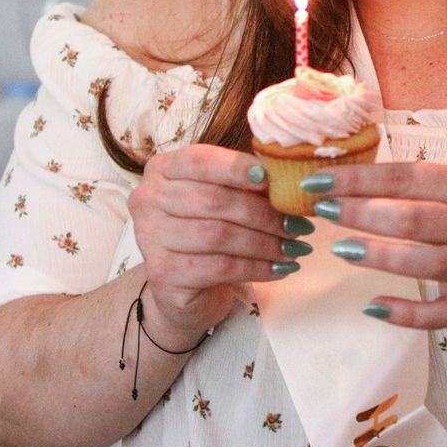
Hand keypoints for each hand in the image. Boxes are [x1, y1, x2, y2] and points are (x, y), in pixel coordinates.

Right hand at [127, 144, 315, 342]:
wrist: (185, 286)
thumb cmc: (209, 231)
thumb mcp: (225, 197)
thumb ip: (247, 182)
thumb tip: (290, 179)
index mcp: (163, 168)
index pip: (200, 160)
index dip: (238, 168)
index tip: (272, 179)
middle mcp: (148, 199)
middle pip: (215, 200)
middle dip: (265, 213)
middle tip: (299, 224)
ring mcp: (150, 237)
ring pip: (220, 235)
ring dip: (266, 242)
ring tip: (295, 248)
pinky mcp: (163, 274)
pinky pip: (220, 267)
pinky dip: (257, 267)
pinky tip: (280, 268)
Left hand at [304, 161, 446, 331]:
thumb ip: (431, 187)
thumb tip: (362, 181)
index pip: (405, 178)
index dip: (357, 180)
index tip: (319, 182)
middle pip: (408, 218)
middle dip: (359, 213)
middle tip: (323, 213)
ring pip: (419, 262)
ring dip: (376, 256)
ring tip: (342, 249)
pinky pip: (435, 313)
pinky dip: (402, 312)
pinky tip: (373, 306)